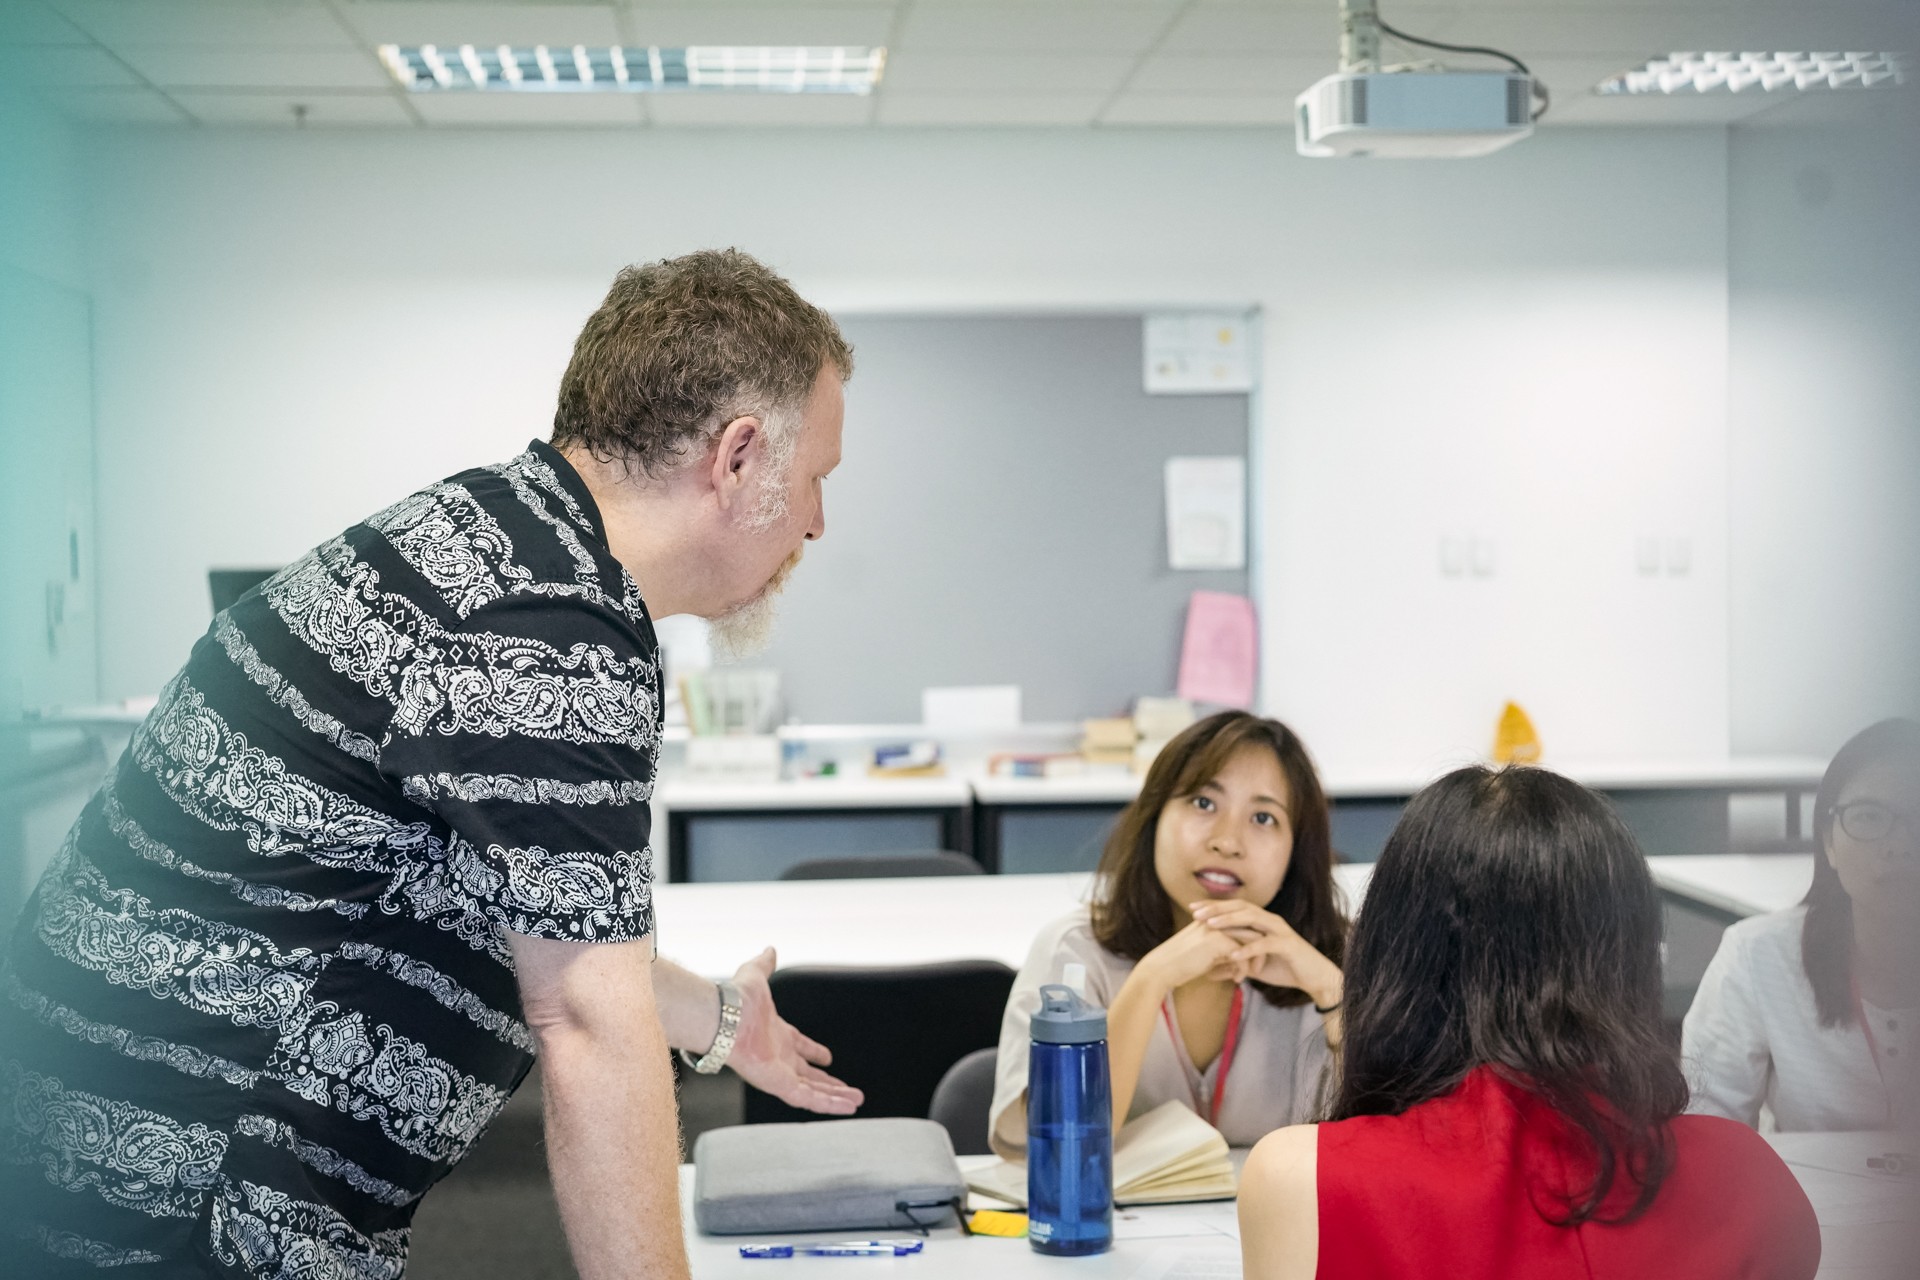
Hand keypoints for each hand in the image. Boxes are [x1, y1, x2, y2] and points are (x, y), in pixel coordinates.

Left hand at [723, 947, 864, 1114]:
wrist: (725, 1017)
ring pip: (812, 1091)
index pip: (798, 1047)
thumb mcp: (756, 976)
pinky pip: (809, 1099)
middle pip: (808, 1075)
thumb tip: (770, 950)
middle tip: (849, 1090)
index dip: (814, 1052)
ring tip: (857, 1101)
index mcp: (775, 1035)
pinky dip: (829, 1105)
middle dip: (829, 1083)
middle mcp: (777, 1057)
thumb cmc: (737, 999)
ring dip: (835, 1097)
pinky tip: (848, 1107)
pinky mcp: (780, 1086)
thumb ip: (764, 965)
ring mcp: (779, 1074)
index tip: (828, 1058)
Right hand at [1138, 919, 1249, 993]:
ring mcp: (1217, 928)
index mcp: (1213, 918)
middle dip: (1259, 949)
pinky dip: (1243, 969)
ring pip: (1251, 940)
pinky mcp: (1217, 941)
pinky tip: (1237, 980)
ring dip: (1255, 959)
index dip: (1253, 941)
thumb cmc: (1181, 965)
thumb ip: (1223, 951)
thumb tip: (1240, 960)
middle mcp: (1216, 919)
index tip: (1255, 959)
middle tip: (1258, 968)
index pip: (1243, 923)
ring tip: (1254, 974)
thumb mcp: (1205, 953)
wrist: (1162, 969)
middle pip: (1250, 929)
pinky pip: (1241, 954)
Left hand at [1188, 899, 1342, 1008]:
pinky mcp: (1287, 945)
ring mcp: (1279, 931)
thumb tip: (1209, 972)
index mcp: (1262, 921)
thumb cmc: (1283, 968)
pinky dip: (1249, 948)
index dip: (1214, 907)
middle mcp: (1270, 920)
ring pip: (1252, 919)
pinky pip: (1265, 944)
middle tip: (1196, 913)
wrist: (1313, 977)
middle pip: (1240, 907)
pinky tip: (1233, 954)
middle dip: (1217, 909)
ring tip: (1211, 925)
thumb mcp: (1253, 967)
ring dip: (1230, 921)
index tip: (1192, 909)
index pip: (1234, 908)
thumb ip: (1233, 964)